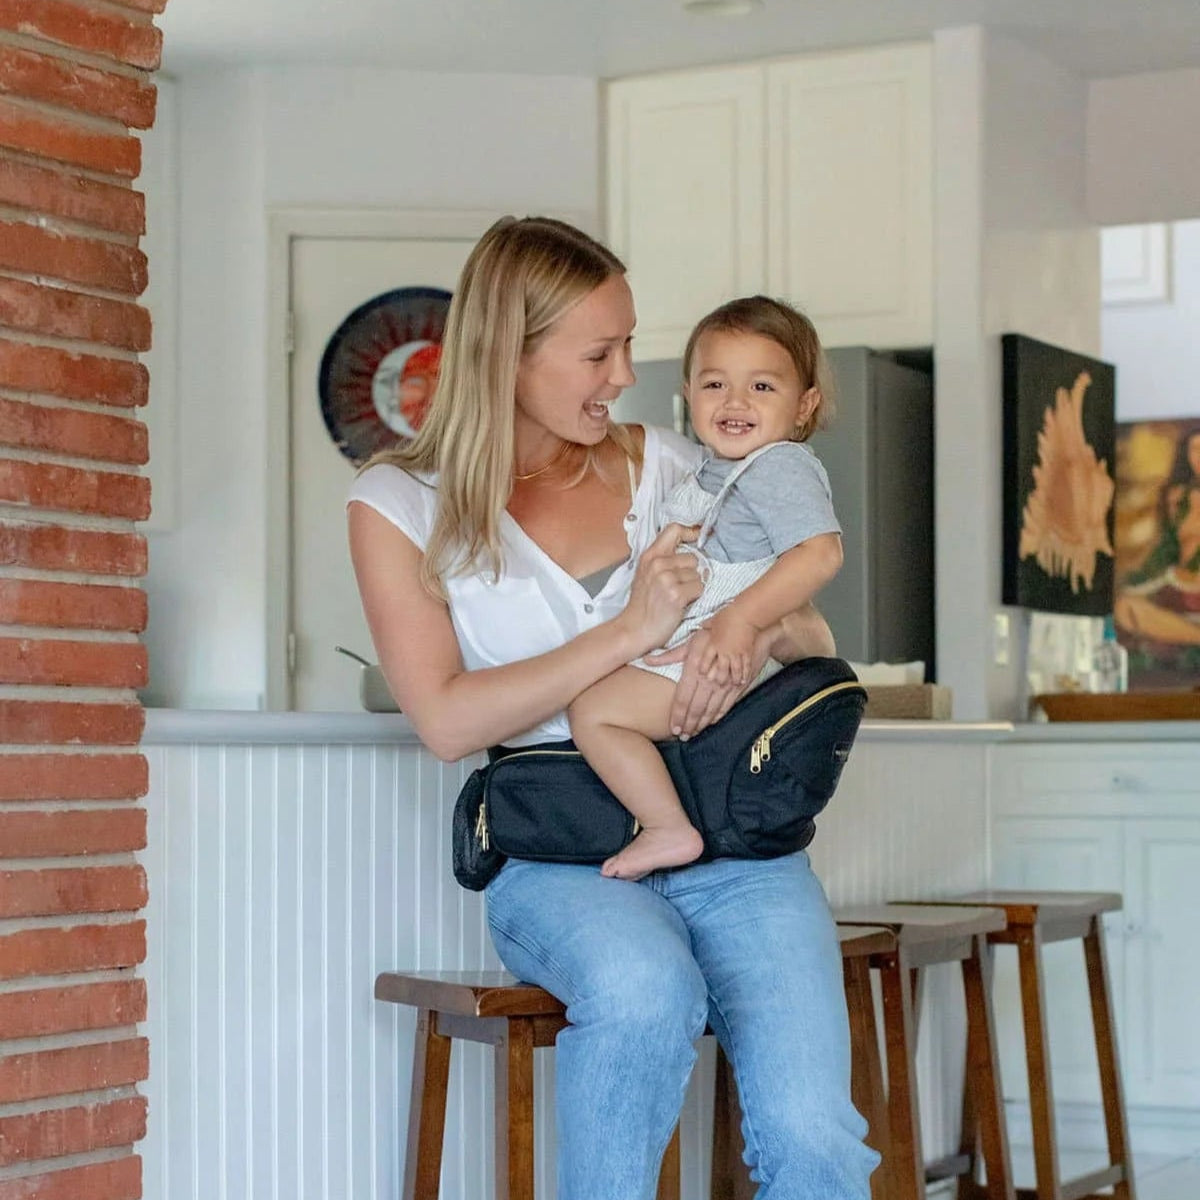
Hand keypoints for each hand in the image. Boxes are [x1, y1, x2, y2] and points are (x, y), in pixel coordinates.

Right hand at [618, 523, 702, 655]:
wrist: (635, 629)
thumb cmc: (643, 603)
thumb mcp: (646, 573)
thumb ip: (664, 558)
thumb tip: (691, 549)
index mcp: (650, 555)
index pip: (674, 529)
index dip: (691, 532)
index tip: (698, 539)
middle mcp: (658, 563)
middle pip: (693, 557)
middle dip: (691, 572)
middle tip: (678, 585)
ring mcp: (666, 579)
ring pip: (698, 574)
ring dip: (692, 586)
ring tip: (677, 596)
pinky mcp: (676, 594)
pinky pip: (699, 588)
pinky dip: (694, 597)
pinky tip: (681, 603)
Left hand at [648, 623, 771, 738]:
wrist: (745, 625)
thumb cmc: (714, 630)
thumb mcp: (690, 641)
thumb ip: (669, 656)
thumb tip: (647, 660)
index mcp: (694, 670)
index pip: (683, 699)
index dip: (678, 716)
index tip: (674, 729)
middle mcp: (709, 679)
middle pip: (696, 708)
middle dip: (689, 724)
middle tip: (683, 737)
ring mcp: (725, 683)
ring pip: (711, 709)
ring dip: (702, 723)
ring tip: (695, 733)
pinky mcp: (738, 683)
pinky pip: (727, 704)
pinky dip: (718, 715)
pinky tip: (712, 722)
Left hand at [697, 609, 758, 686]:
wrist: (747, 615)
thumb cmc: (729, 615)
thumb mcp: (715, 620)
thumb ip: (708, 625)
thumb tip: (701, 625)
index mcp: (713, 644)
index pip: (706, 660)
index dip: (703, 668)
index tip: (701, 673)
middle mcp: (724, 652)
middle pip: (719, 670)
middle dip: (718, 679)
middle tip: (718, 684)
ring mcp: (736, 654)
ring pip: (733, 671)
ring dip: (732, 680)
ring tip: (732, 685)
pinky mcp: (747, 653)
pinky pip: (745, 667)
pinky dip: (744, 675)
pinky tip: (743, 681)